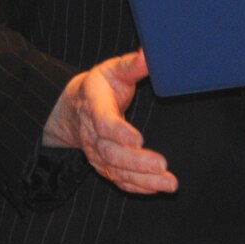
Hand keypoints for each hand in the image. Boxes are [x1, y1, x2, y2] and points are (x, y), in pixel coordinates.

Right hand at [41, 49, 175, 193]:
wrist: (75, 106)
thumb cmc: (100, 86)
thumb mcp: (113, 70)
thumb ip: (131, 65)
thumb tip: (149, 54)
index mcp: (93, 105)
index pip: (103, 122)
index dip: (119, 132)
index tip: (138, 139)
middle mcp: (92, 133)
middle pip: (111, 152)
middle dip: (136, 162)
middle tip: (162, 166)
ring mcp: (96, 152)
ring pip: (116, 170)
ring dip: (143, 179)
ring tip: (169, 183)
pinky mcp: (104, 165)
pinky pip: (119, 180)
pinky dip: (138, 187)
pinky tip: (157, 188)